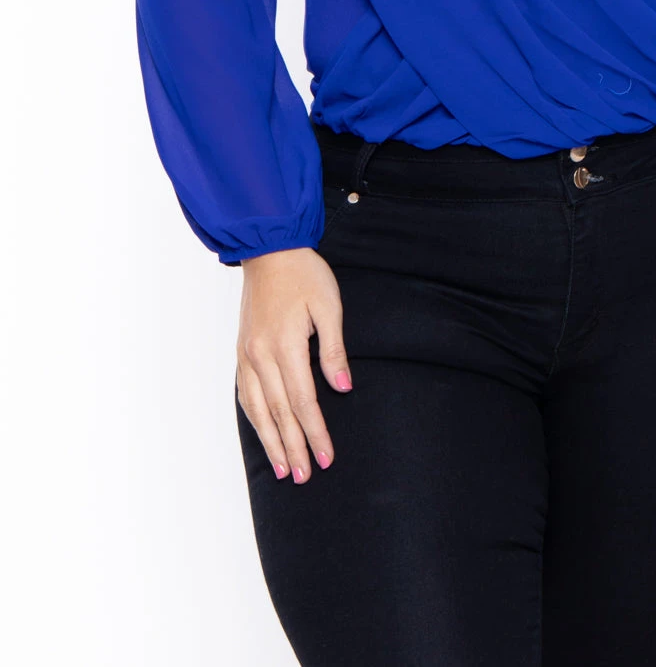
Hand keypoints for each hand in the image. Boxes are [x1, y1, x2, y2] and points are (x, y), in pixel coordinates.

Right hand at [236, 247, 353, 483]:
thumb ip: (333, 349)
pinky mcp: (241, 351)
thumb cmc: (304, 274)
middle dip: (294, 447)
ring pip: (259, 409)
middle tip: (305, 476)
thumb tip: (343, 387)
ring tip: (284, 468)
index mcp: (284, 345)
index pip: (304, 401)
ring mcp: (246, 355)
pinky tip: (264, 433)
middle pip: (280, 412)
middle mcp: (260, 356)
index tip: (327, 457)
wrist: (268, 250)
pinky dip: (255, 419)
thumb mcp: (328, 305)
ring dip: (272, 441)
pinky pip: (246, 393)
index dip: (316, 432)